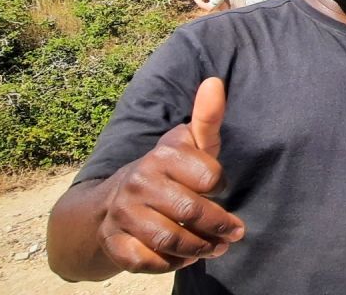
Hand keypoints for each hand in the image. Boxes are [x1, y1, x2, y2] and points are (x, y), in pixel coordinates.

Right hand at [96, 78, 245, 273]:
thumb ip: (207, 119)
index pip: (209, 176)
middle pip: (192, 211)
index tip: (220, 188)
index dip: (221, 186)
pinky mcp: (115, 243)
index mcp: (161, 155)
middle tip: (234, 233)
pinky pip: (148, 261)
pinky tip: (182, 257)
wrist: (111, 202)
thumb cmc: (167, 172)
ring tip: (215, 247)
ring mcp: (123, 214)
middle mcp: (138, 182)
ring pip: (171, 239)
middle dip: (219, 226)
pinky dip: (170, 263)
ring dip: (200, 248)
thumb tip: (215, 82)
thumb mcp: (188, 145)